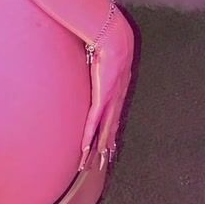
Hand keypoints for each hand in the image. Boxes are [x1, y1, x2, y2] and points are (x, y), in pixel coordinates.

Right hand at [78, 12, 133, 172]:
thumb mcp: (109, 55)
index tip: (111, 144)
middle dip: (107, 147)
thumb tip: (96, 58)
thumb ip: (103, 61)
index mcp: (119, 90)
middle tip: (104, 162)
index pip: (114, 116)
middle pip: (110, 129)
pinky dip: (89, 137)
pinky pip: (93, 122)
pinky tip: (85, 148)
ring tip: (94, 163)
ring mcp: (110, 101)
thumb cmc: (112, 43)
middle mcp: (117, 100)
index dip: (113, 132)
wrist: (115, 39)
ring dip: (98, 148)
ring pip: (103, 131)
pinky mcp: (101, 99)